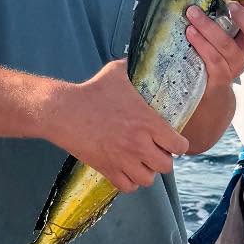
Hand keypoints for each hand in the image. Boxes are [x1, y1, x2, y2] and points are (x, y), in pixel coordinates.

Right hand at [52, 61, 188, 193]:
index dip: (179, 144)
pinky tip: (126, 170)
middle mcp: (139, 145)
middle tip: (156, 151)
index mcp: (148, 123)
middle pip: (166, 166)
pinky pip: (127, 187)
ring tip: (141, 162)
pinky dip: (129, 182)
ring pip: (148, 180)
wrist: (64, 111)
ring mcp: (123, 160)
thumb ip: (134, 66)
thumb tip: (142, 56)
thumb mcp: (117, 73)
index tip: (173, 140)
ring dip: (147, 171)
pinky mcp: (106, 169)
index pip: (179, 145)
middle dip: (163, 159)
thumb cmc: (92, 91)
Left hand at [185, 0, 243, 88]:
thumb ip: (219, 10)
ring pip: (227, 46)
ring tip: (191, 14)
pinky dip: (201, 46)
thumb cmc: (212, 51)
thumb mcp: (218, 30)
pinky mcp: (220, 78)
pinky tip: (189, 34)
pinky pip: (213, 61)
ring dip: (209, 28)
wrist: (208, 90)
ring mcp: (235, 67)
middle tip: (227, 3)